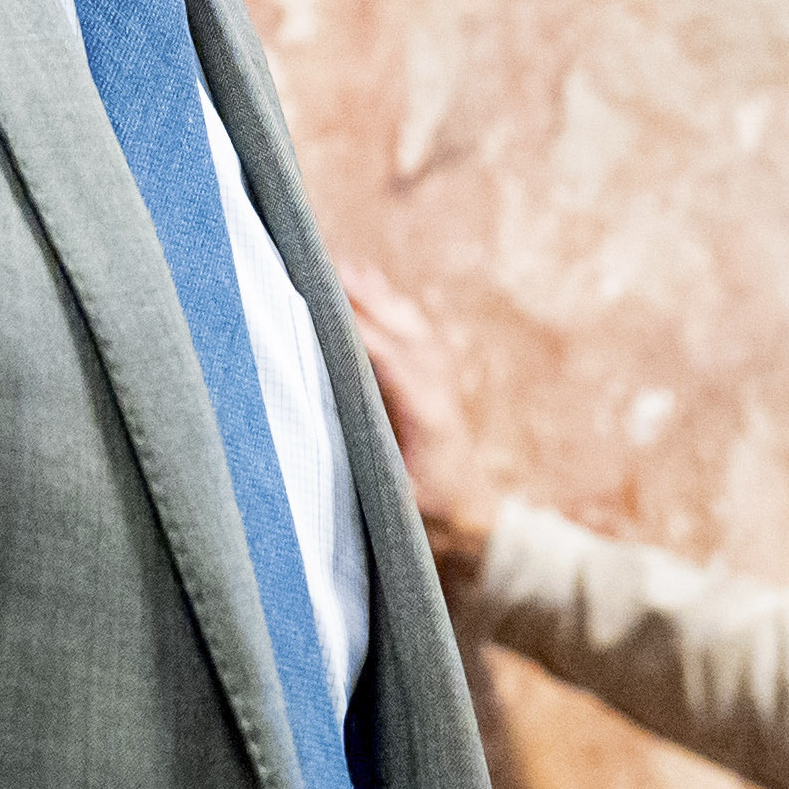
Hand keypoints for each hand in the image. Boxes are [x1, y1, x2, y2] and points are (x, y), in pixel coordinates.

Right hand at [343, 266, 502, 587]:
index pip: (387, 356)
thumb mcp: (391, 496)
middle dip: (359, 297)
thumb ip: (364, 457)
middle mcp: (435, 385)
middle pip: (396, 325)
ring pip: (405, 321)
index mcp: (424, 412)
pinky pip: (412, 328)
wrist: (471, 522)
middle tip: (316, 267)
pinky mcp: (437, 378)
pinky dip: (387, 304)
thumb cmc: (426, 515)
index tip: (318, 302)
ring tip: (334, 266)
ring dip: (373, 295)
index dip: (355, 328)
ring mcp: (440, 378)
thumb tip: (320, 429)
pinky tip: (365, 285)